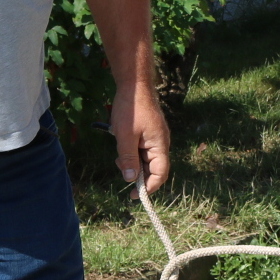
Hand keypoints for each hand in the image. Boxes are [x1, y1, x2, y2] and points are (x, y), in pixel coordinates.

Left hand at [110, 80, 171, 194]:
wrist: (134, 84)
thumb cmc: (130, 108)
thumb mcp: (125, 136)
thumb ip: (128, 159)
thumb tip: (130, 180)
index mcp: (160, 144)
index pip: (160, 173)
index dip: (149, 187)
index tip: (134, 195)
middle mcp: (161, 142)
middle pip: (154, 168)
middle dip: (138, 174)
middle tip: (120, 169)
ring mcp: (156, 137)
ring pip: (147, 159)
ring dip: (134, 163)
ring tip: (118, 156)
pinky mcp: (149, 132)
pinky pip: (144, 149)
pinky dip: (133, 153)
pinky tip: (122, 146)